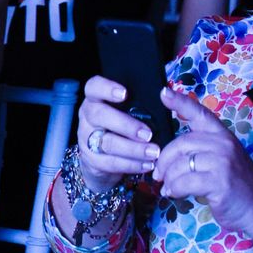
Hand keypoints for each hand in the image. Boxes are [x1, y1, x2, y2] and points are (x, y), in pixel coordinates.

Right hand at [75, 75, 158, 192]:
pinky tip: (147, 164)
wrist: (103, 158)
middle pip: (99, 115)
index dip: (106, 88)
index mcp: (96, 100)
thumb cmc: (122, 128)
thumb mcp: (127, 112)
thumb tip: (166, 97)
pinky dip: (132, 165)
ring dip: (133, 149)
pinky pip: (111, 162)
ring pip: (107, 142)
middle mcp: (88, 116)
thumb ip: (139, 105)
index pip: (93, 87)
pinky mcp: (92, 160)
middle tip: (148, 133)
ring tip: (154, 152)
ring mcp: (87, 138)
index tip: (124, 93)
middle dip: (125, 124)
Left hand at [155, 86, 252, 236]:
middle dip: (164, 161)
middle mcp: (222, 144)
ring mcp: (222, 162)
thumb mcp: (222, 158)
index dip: (180, 102)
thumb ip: (200, 149)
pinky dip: (175, 189)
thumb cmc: (236, 184)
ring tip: (169, 188)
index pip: (199, 113)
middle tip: (158, 174)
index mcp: (221, 135)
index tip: (164, 92)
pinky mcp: (219, 182)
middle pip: (180, 144)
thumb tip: (164, 152)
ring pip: (180, 164)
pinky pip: (184, 182)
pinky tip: (175, 194)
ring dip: (169, 179)